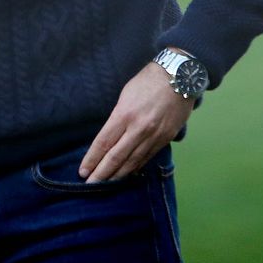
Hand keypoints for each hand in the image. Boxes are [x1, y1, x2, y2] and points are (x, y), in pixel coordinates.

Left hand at [79, 59, 194, 182]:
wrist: (179, 76)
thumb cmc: (147, 81)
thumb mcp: (125, 95)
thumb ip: (118, 117)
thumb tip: (110, 137)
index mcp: (124, 114)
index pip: (104, 142)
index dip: (92, 159)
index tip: (83, 171)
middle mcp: (138, 128)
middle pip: (116, 156)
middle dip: (102, 173)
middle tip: (91, 185)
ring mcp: (154, 135)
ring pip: (132, 161)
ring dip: (118, 175)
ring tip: (107, 184)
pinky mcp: (166, 138)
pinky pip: (148, 157)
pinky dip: (136, 167)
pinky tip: (128, 174)